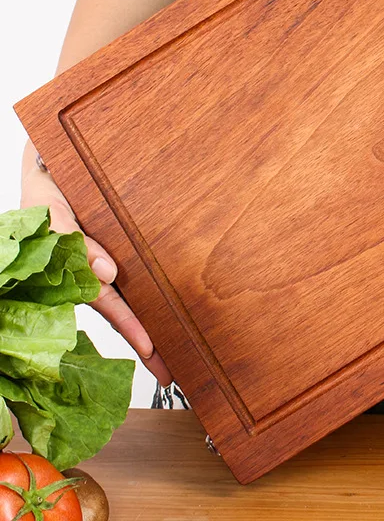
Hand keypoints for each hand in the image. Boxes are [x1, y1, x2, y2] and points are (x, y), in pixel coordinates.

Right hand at [21, 166, 172, 385]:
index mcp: (80, 273)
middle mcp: (100, 268)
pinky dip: (163, 275)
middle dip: (150, 340)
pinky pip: (146, 258)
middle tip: (176, 369)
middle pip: (130, 309)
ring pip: (140, 290)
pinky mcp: (125, 236)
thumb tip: (108, 273)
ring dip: (160, 312)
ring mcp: (113, 255)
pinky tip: (183, 293)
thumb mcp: (54, 216)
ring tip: (186, 340)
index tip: (153, 352)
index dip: (133, 330)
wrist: (51, 164)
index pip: (112, 308)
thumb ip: (75, 243)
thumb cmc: (47, 193)